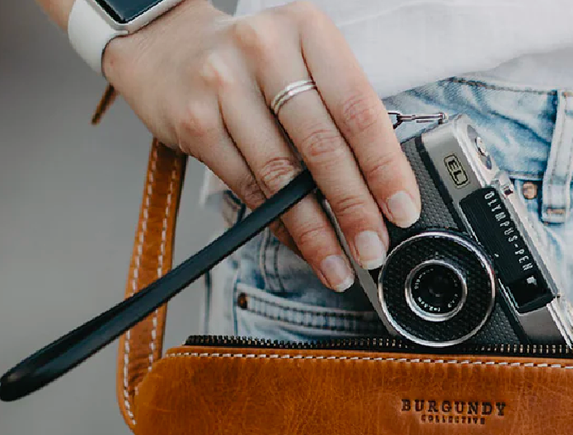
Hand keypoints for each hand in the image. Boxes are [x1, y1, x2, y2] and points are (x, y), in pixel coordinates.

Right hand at [102, 0, 421, 291]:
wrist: (169, 47)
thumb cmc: (256, 66)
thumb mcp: (306, 65)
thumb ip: (343, 116)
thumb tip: (383, 192)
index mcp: (309, 32)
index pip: (358, 110)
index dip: (385, 168)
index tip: (403, 211)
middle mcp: (266, 51)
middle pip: (322, 145)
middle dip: (353, 209)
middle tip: (372, 249)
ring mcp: (225, 84)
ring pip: (281, 175)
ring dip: (315, 231)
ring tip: (338, 265)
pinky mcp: (195, 121)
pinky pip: (247, 187)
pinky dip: (278, 224)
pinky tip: (301, 246)